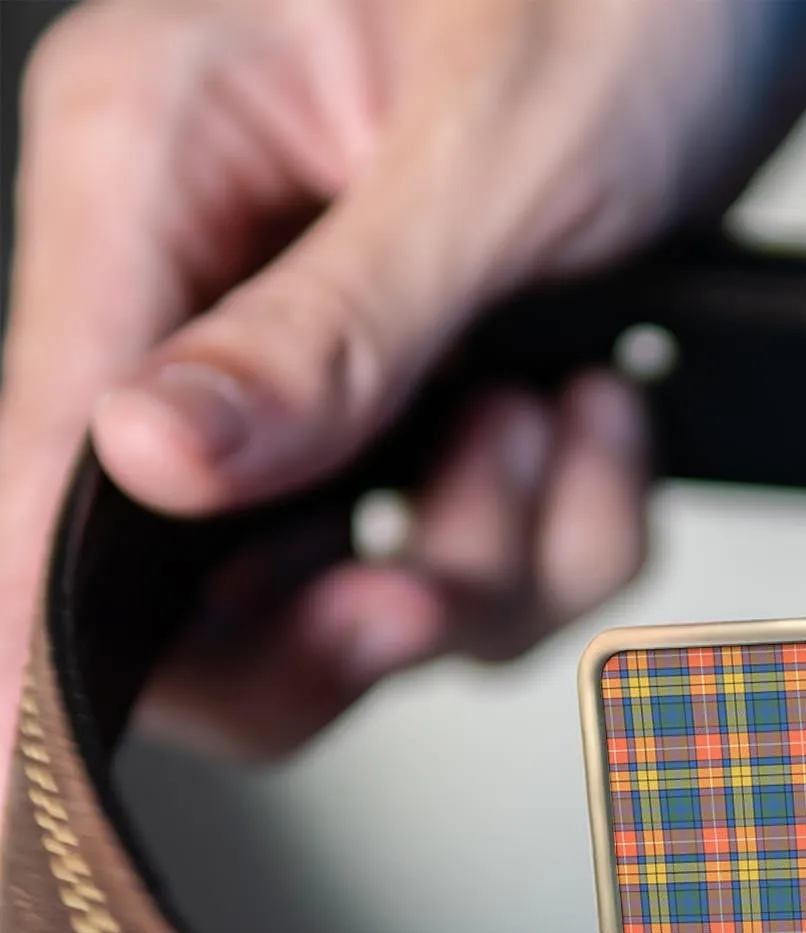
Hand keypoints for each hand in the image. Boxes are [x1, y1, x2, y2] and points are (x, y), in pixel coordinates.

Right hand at [0, 0, 805, 762]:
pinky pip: (499, 562)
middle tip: (437, 590)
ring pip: (376, 591)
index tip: (24, 763)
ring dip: (503, 550)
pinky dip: (577, 527)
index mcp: (160, 171)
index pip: (46, 444)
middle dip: (352, 616)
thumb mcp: (490, 154)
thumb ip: (327, 329)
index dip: (38, 620)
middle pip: (204, 582)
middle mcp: (224, 286)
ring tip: (563, 413)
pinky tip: (605, 414)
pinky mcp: (440, 416)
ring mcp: (338, 369)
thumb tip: (146, 462)